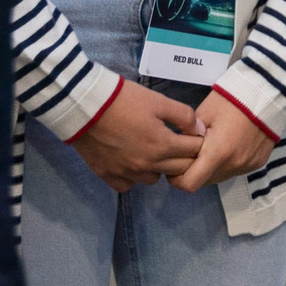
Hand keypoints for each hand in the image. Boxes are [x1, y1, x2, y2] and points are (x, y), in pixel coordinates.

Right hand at [69, 79, 205, 190]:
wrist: (85, 106)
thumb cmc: (125, 100)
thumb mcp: (159, 101)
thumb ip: (184, 116)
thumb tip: (199, 130)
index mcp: (163, 146)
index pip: (194, 152)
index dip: (197, 141)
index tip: (192, 134)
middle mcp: (147, 166)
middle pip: (178, 169)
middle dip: (184, 157)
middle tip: (177, 142)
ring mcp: (126, 173)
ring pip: (153, 179)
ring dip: (159, 168)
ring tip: (153, 151)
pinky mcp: (107, 175)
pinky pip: (128, 185)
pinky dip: (133, 177)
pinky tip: (131, 161)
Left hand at [173, 91, 277, 192]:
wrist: (268, 92)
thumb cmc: (232, 99)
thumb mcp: (203, 113)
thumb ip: (188, 137)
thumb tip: (179, 150)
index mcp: (217, 153)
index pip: (190, 183)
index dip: (177, 179)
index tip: (173, 166)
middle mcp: (233, 165)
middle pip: (204, 182)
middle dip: (193, 172)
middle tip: (191, 153)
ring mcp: (247, 165)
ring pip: (219, 177)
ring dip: (210, 168)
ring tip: (210, 147)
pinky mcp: (257, 163)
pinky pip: (235, 170)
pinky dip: (226, 163)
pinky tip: (229, 144)